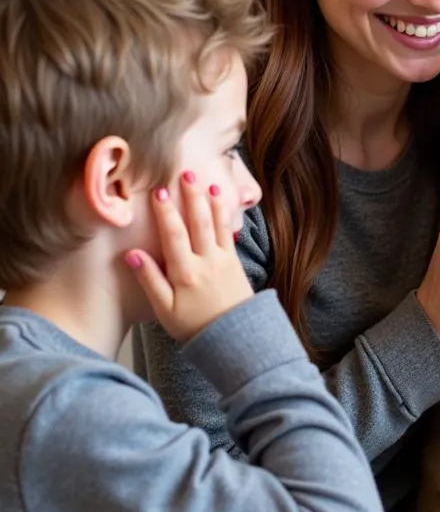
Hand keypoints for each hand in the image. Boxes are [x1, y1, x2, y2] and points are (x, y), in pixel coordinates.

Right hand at [124, 171, 252, 342]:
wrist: (234, 337)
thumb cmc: (194, 326)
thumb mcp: (164, 309)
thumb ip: (149, 280)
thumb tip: (131, 255)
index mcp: (185, 272)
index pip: (174, 236)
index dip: (166, 213)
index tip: (159, 192)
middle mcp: (206, 261)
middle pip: (198, 223)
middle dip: (191, 197)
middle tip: (186, 173)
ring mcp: (224, 260)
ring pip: (217, 225)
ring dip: (211, 202)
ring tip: (207, 183)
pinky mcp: (235, 263)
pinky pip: (230, 234)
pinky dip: (225, 217)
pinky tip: (223, 205)